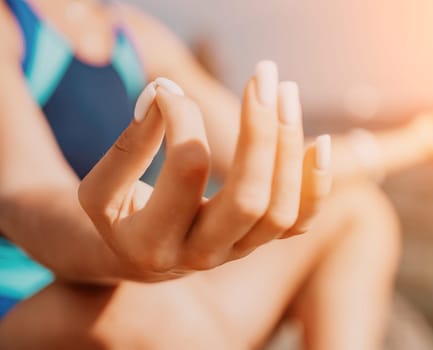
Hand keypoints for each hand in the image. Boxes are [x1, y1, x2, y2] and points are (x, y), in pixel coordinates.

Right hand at [78, 61, 331, 280]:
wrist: (137, 255)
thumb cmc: (116, 215)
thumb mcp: (100, 187)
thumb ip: (130, 144)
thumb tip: (165, 94)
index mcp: (153, 242)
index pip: (188, 169)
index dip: (184, 116)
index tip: (169, 91)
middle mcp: (202, 255)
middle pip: (249, 198)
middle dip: (261, 132)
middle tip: (262, 74)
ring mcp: (236, 252)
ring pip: (281, 210)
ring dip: (290, 147)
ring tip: (287, 91)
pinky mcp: (257, 243)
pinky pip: (299, 222)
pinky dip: (316, 186)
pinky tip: (318, 143)